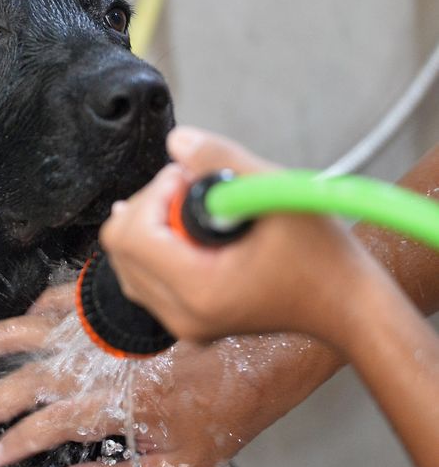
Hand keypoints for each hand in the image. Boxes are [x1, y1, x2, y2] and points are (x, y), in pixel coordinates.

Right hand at [0, 288, 336, 466]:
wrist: (274, 345)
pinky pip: (69, 299)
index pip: (49, 426)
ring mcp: (112, 327)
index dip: (14, 443)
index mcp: (118, 405)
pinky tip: (22, 317)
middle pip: (31, 382)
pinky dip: (39, 308)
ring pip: (40, 331)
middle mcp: (106, 362)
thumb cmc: (232, 409)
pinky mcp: (123, 302)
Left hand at [100, 126, 383, 347]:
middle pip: (120, 247)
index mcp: (199, 290)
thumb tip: (176, 141)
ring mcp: (182, 324)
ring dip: (151, 226)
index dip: (154, 194)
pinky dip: (156, 248)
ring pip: (125, 263)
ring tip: (196, 210)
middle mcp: (182, 315)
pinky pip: (142, 278)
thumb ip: (220, 161)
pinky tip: (185, 229)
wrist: (347, 306)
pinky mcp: (186, 322)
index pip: (132, 234)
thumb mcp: (276, 192)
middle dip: (149, 206)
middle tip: (194, 189)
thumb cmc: (323, 257)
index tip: (190, 179)